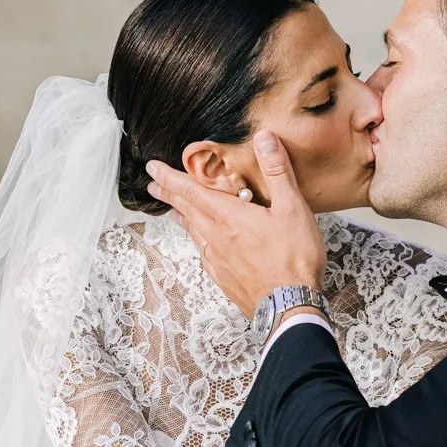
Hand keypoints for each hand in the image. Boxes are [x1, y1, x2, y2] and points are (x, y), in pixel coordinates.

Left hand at [146, 130, 325, 317]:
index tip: (152, 168)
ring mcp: (218, 260)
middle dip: (169, 194)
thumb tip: (264, 138)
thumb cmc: (294, 260)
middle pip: (186, 210)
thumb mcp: (292, 208)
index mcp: (229, 216)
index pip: (191, 190)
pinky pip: (204, 253)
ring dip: (182, 217)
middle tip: (153, 185)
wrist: (290, 308)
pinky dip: (198, 241)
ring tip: (174, 210)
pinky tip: (202, 244)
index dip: (170, 177)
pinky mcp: (224, 278)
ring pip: (193, 232)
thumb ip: (277, 171)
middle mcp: (216, 237)